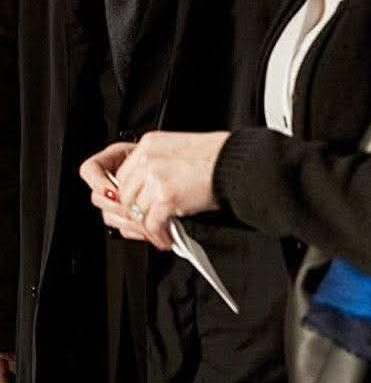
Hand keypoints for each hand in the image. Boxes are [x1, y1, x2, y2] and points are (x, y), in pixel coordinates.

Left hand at [89, 131, 229, 248]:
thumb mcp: (177, 151)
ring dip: (147, 227)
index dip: (130, 196)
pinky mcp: (165, 196)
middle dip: (136, 214)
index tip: (137, 207)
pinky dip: (158, 236)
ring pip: (136, 212)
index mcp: (149, 144)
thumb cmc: (215, 156)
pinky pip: (151, 225)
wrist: (234, 162)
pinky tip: (167, 238)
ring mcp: (155, 176)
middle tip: (148, 225)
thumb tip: (144, 194)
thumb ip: (155, 167)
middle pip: (125, 195)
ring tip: (160, 232)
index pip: (123, 175)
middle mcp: (148, 158)